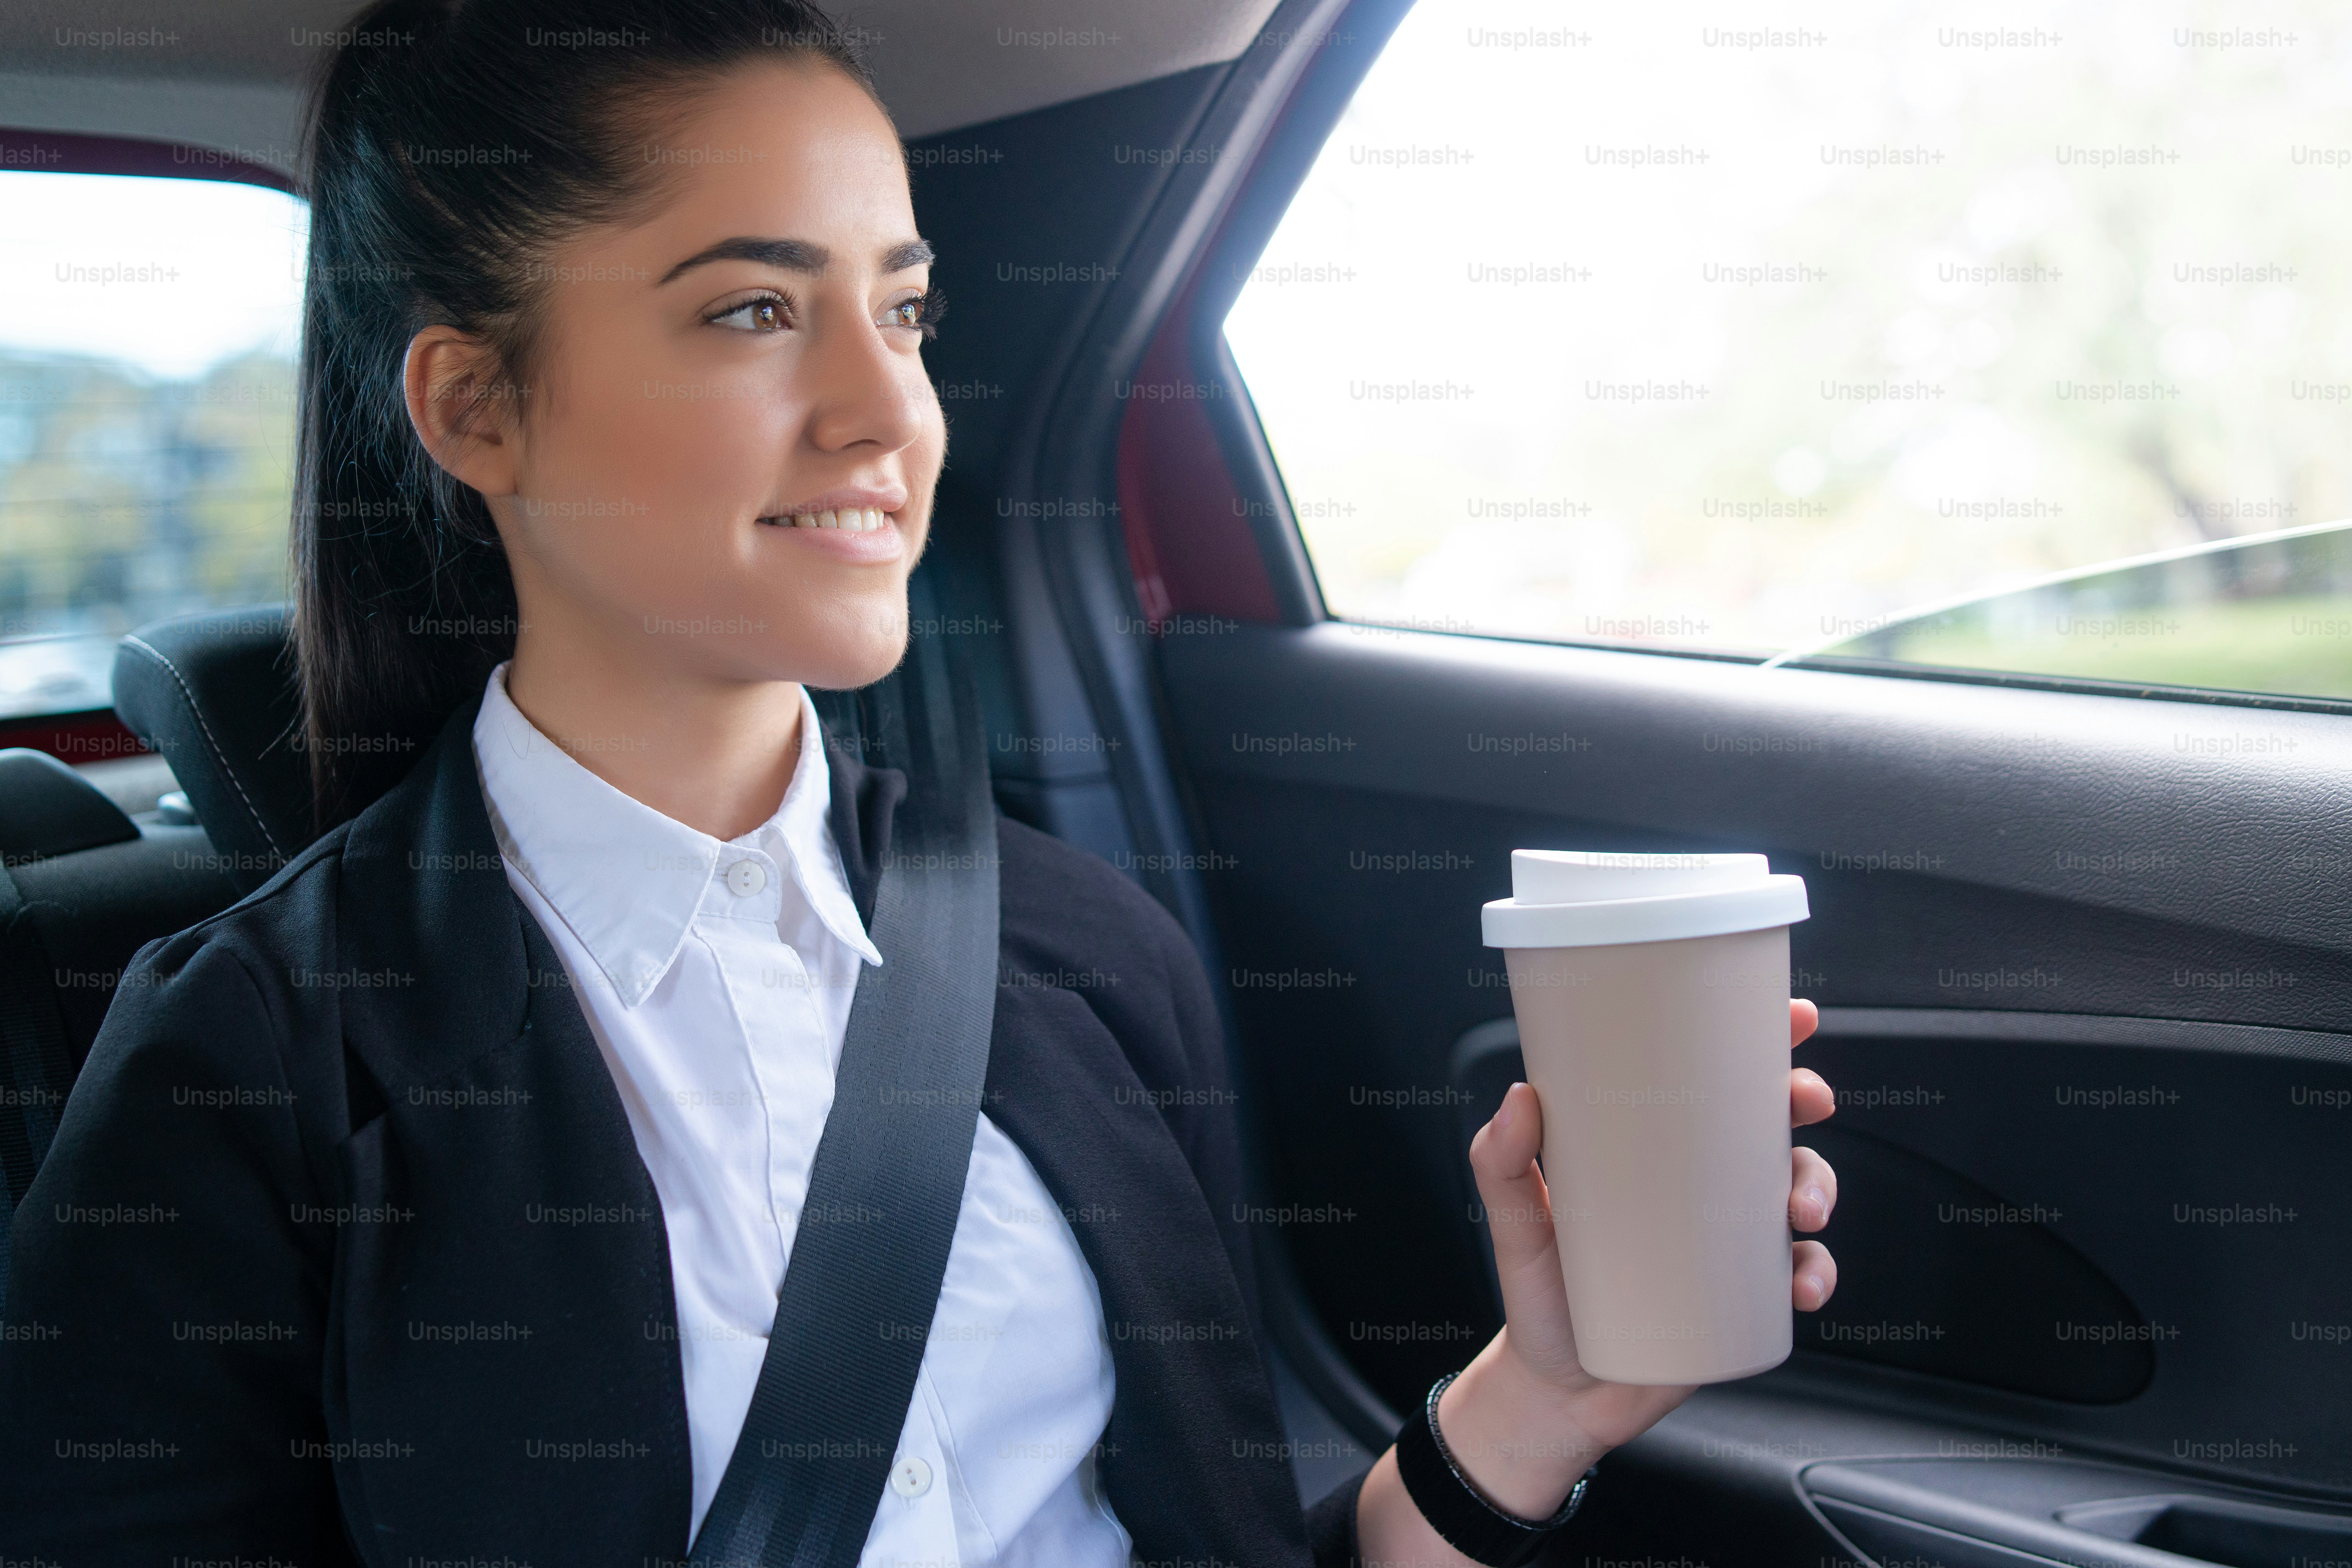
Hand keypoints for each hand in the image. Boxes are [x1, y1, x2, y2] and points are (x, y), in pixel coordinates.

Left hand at [1356, 999, 1839, 1560]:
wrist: (1558, 1388)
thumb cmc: (1539, 1293)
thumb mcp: (1513, 1222)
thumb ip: (1501, 1163)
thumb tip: (1520, 1096)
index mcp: (1652, 1146)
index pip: (1708, 1075)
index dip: (1758, 1038)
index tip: (1793, 1018)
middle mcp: (1700, 1183)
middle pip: (1769, 1120)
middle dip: (1802, 1098)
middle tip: (1806, 1101)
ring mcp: (1730, 1237)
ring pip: (1799, 1188)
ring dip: (1819, 1185)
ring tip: (1802, 1209)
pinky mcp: (1747, 1294)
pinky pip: (1803, 1272)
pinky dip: (1818, 1272)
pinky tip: (1802, 1285)